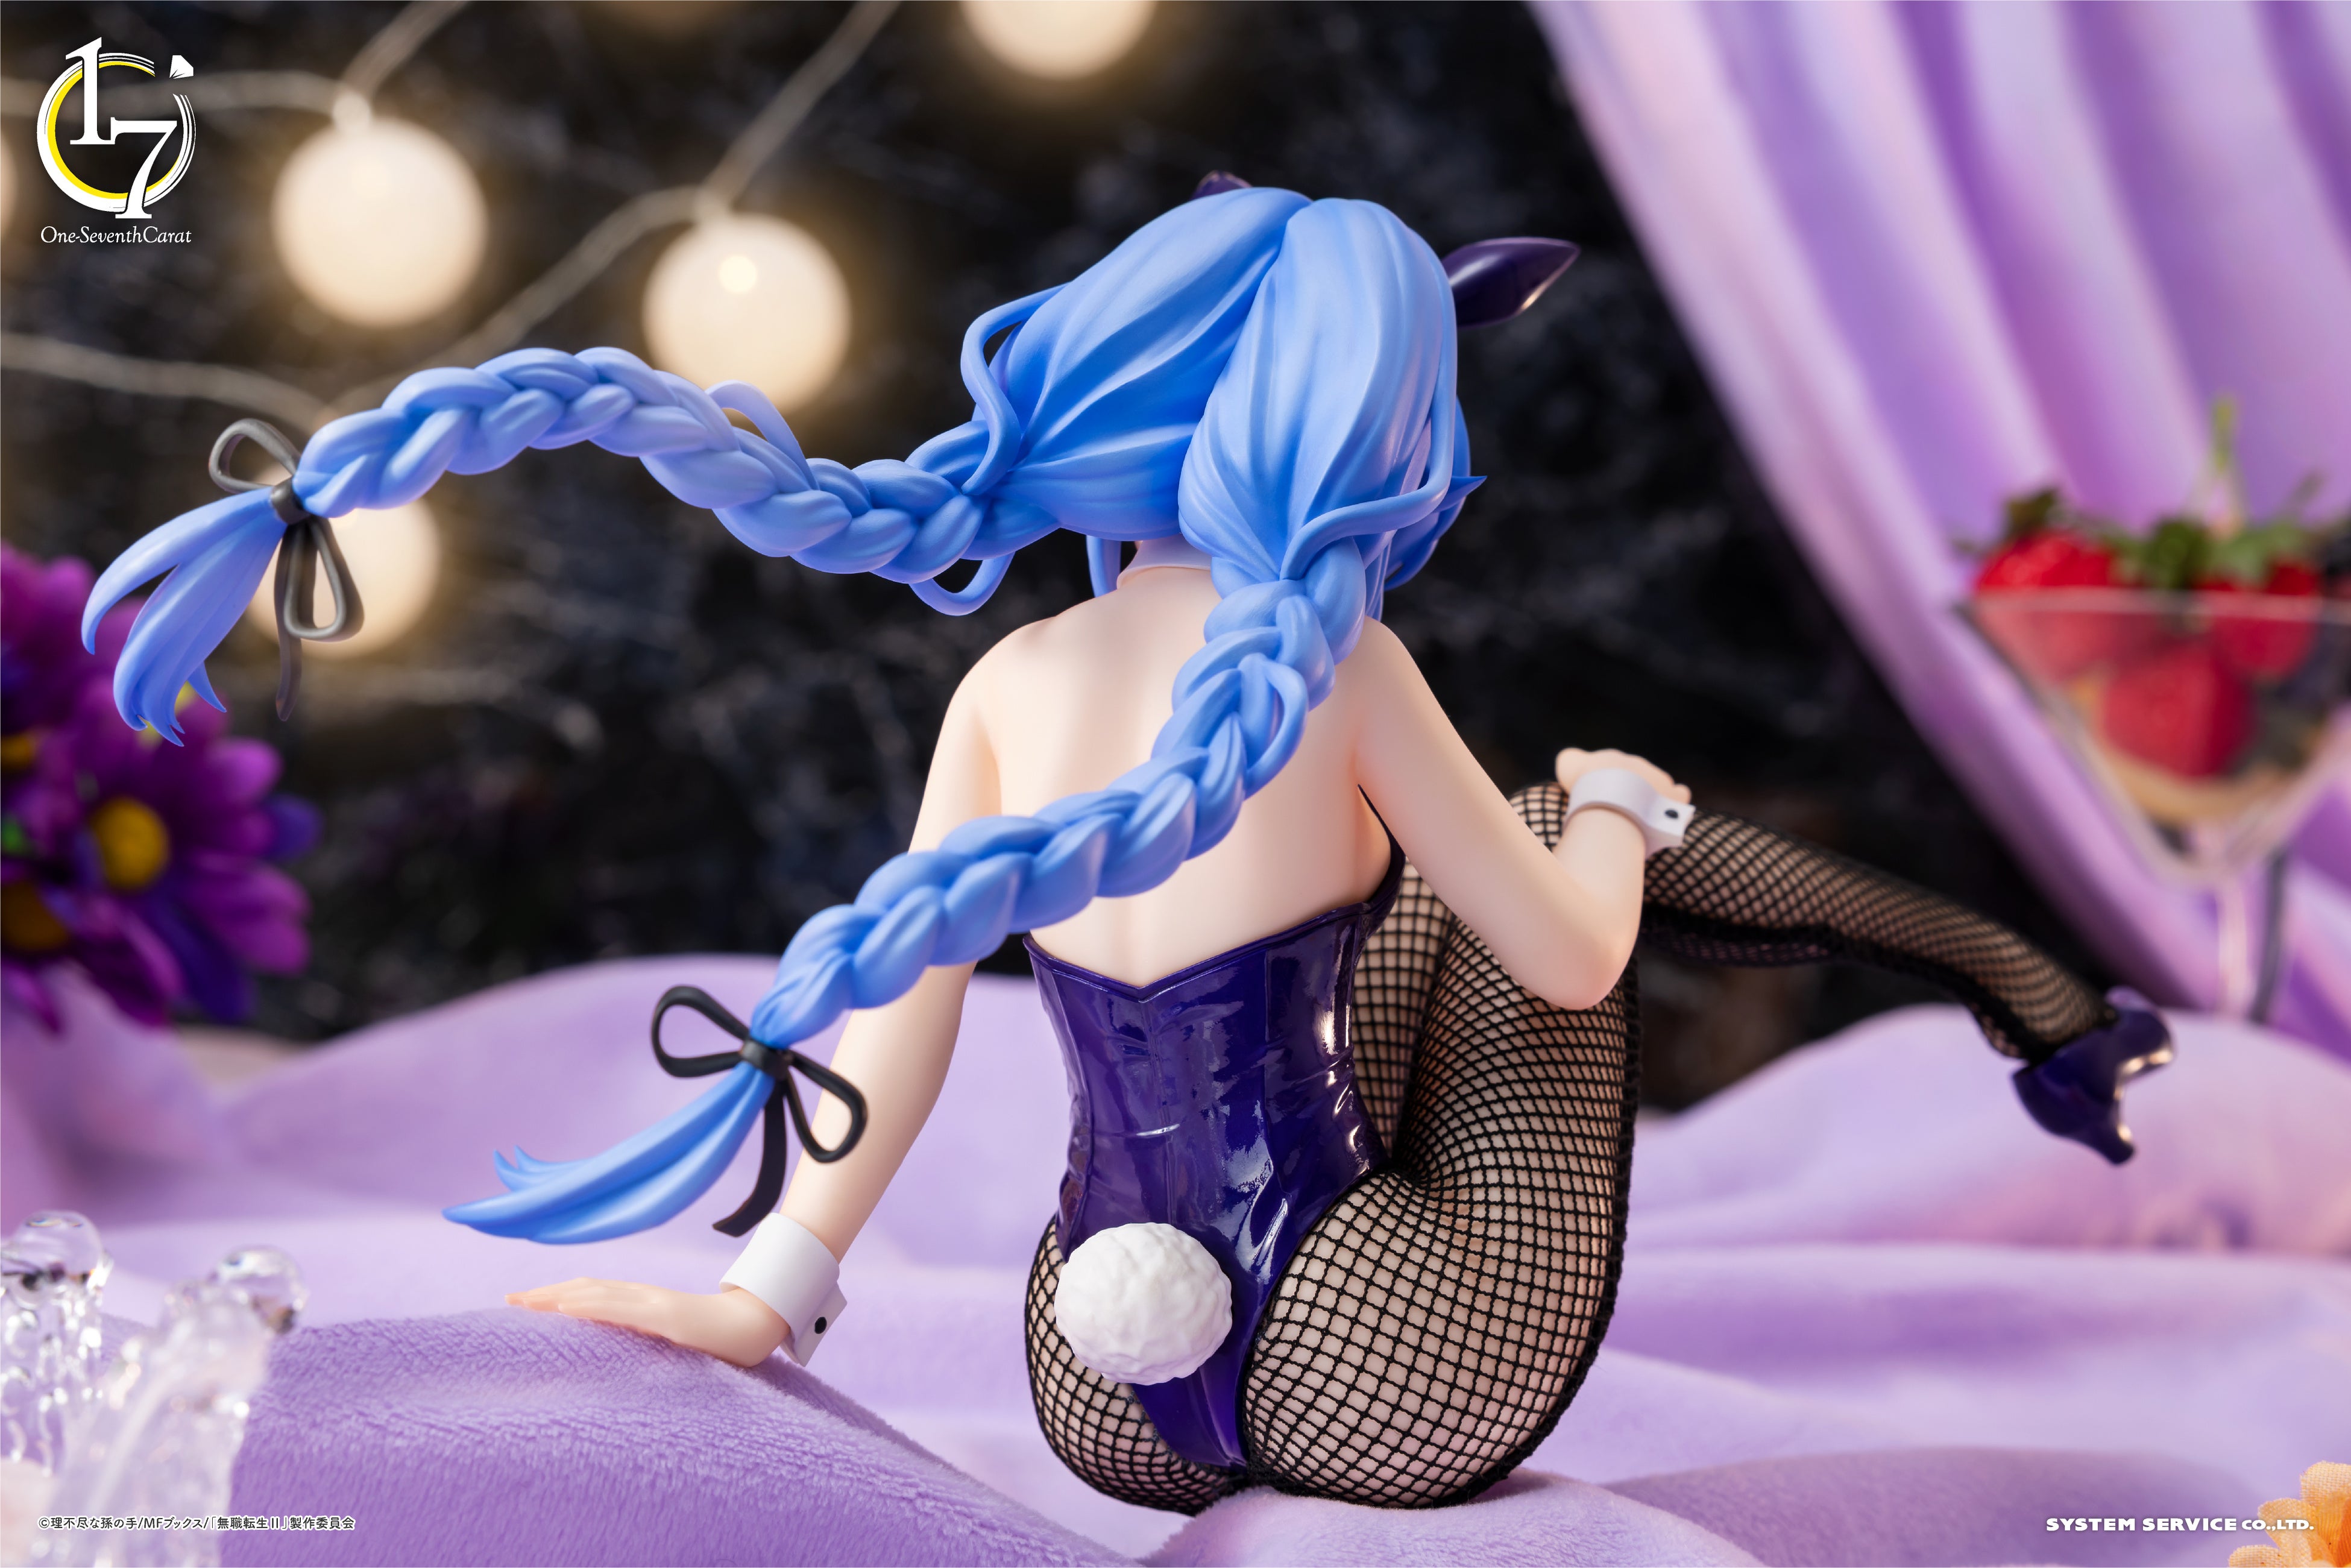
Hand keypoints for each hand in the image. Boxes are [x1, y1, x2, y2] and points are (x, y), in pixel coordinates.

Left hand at [507, 1279, 788, 1367]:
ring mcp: (654, 1304)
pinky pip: (622, 1308)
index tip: (522, 1305)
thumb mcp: (669, 1343)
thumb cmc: (715, 1341)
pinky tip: (568, 1306)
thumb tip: (615, 1359)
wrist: (754, 1329)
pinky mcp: (666, 1316)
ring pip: (597, 1293)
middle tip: (509, 1301)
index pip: (591, 1295)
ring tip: (527, 1302)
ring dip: (559, 1296)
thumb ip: (643, 1343)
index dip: (556, 1296)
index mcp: (642, 1304)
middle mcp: (643, 1297)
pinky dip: (592, 1304)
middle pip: (586, 1289)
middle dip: (546, 1294)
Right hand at [1554, 747, 1690, 804]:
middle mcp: (1638, 763)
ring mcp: (1658, 778)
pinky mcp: (1673, 795)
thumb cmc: (1588, 788)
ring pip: (1656, 784)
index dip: (1604, 785)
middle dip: (1627, 791)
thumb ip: (1570, 759)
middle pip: (1634, 777)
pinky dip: (1675, 800)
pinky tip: (1665, 811)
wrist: (1612, 805)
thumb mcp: (1569, 767)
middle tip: (1617, 812)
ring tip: (1640, 817)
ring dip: (1651, 796)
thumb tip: (1571, 758)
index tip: (1599, 801)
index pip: (1610, 768)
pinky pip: (1679, 794)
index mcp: (1613, 758)